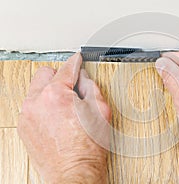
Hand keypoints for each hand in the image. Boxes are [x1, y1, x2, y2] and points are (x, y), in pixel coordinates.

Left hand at [18, 53, 110, 183]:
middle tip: (72, 88)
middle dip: (59, 77)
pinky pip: (33, 107)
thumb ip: (91, 87)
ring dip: (50, 92)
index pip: (67, 68)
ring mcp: (28, 115)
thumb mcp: (100, 111)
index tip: (77, 60)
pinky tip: (57, 118)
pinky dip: (44, 107)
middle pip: (45, 74)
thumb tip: (83, 78)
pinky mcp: (25, 127)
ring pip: (37, 90)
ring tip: (65, 108)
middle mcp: (37, 102)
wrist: (75, 172)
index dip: (75, 62)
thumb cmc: (87, 148)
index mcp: (56, 94)